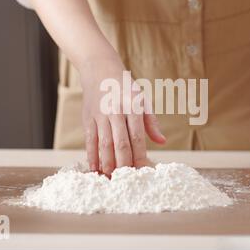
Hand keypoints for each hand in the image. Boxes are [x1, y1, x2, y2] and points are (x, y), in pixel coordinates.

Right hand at [79, 54, 165, 175]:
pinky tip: (95, 168)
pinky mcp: (88, 118)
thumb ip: (151, 122)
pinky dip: (92, 156)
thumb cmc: (125, 86)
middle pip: (120, 144)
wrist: (100, 69)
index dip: (140, 156)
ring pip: (104, 144)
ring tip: (112, 178)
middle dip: (124, 164)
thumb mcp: (142, 99)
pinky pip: (90, 140)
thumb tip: (162, 142)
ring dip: (108, 163)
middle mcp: (116, 111)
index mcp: (133, 106)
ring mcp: (100, 115)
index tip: (143, 171)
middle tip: (127, 180)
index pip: (137, 137)